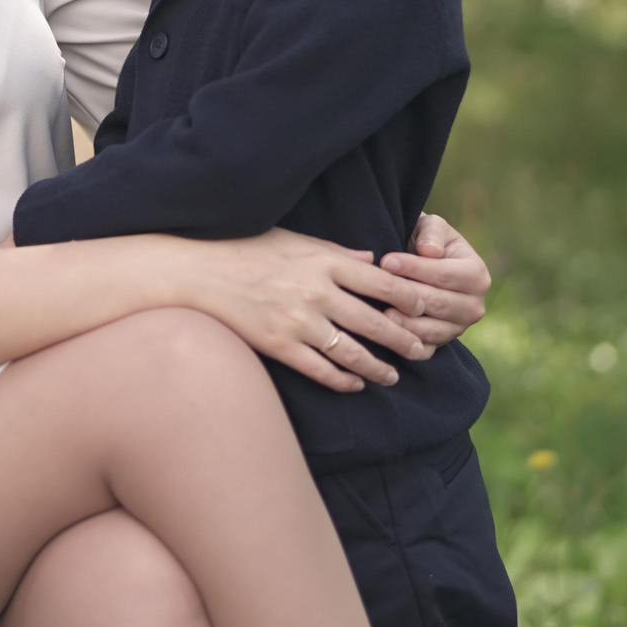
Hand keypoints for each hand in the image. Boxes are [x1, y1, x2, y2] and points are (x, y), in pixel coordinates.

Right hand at [177, 229, 452, 394]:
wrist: (199, 272)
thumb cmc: (246, 249)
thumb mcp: (295, 240)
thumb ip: (336, 252)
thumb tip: (372, 259)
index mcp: (324, 262)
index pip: (383, 283)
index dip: (411, 299)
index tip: (427, 309)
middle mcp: (317, 293)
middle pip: (375, 322)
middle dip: (404, 340)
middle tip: (423, 351)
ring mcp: (298, 322)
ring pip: (353, 353)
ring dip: (378, 368)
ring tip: (392, 377)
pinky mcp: (280, 346)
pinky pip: (321, 370)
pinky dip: (343, 380)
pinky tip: (354, 385)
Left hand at [374, 212, 490, 345]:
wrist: (421, 265)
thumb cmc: (425, 241)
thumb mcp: (431, 226)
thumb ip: (432, 232)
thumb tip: (430, 251)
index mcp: (477, 275)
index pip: (444, 274)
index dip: (415, 268)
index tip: (386, 261)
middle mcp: (474, 306)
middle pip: (439, 304)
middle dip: (407, 296)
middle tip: (378, 289)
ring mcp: (459, 328)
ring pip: (433, 330)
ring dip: (406, 324)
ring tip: (382, 315)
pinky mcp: (441, 344)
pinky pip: (426, 350)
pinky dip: (407, 346)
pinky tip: (388, 336)